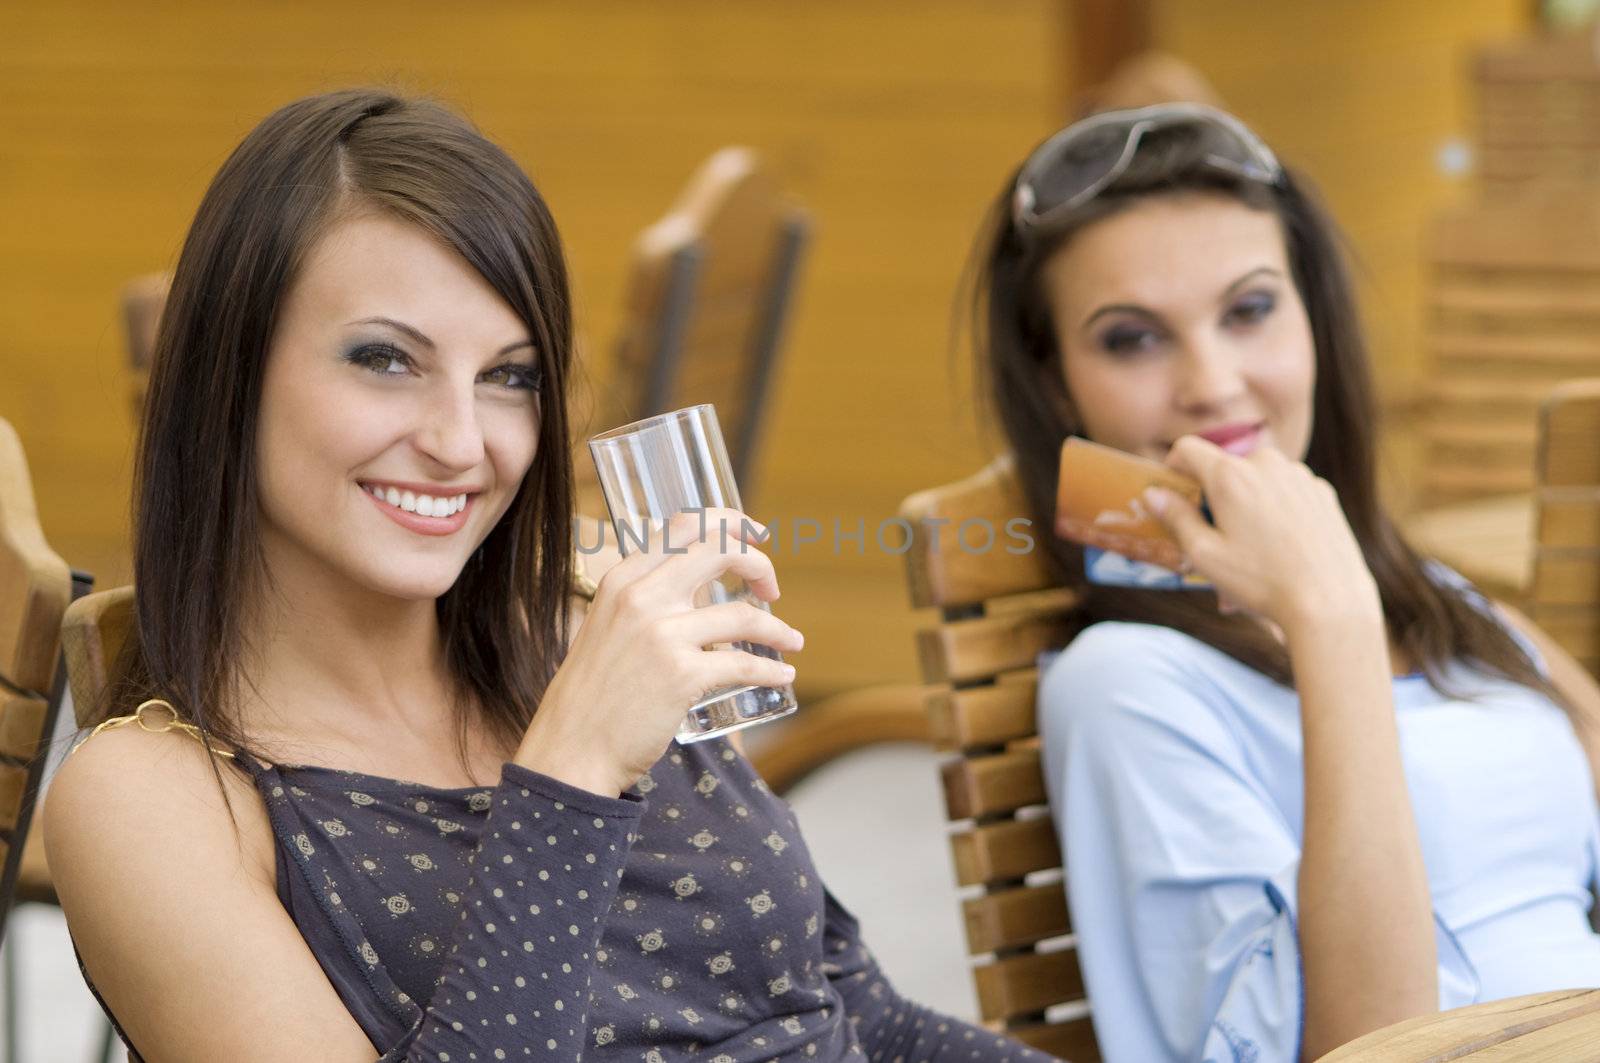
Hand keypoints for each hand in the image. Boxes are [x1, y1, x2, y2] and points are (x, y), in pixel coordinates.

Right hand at [516, 508, 802, 795]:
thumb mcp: (606, 627)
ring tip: (791, 641)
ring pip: (743, 614)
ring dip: (776, 629)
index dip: (729, 523)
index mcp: (622, 579)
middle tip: (771, 587)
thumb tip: (692, 594)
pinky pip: (744, 664)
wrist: (570, 749)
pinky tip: (783, 675)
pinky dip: (772, 670)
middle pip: (719, 550)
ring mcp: (662, 634)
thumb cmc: (590, 696)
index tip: (754, 536)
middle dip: (757, 562)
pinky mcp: (682, 675)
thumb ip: (642, 604)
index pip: (684, 525)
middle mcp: (641, 597)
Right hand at [1144, 437, 1379, 634]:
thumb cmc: (1261, 581)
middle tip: (1216, 539)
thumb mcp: (1205, 554)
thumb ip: (1175, 517)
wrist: (1329, 601)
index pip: (1188, 448)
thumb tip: (1153, 494)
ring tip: (1252, 551)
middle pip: (1225, 467)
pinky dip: (1277, 511)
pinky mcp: (1322, 492)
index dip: (1174, 466)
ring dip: (1247, 504)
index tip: (1174, 491)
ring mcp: (1299, 476)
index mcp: (1230, 476)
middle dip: (1215, 496)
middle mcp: (1266, 464)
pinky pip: (1287, 491)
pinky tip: (1282, 548)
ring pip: (1258, 480)